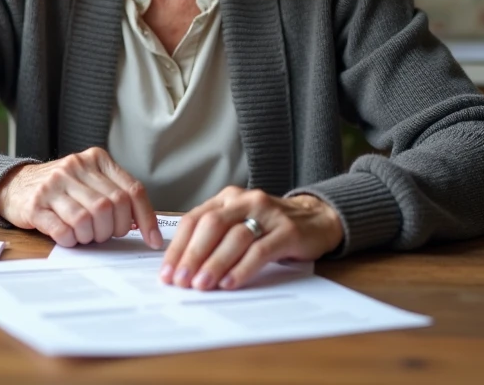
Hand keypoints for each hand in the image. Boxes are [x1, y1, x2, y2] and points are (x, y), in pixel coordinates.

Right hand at [0, 147, 162, 248]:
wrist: (14, 185)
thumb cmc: (60, 188)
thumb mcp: (90, 179)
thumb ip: (114, 192)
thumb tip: (144, 224)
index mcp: (96, 159)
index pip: (132, 189)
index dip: (146, 218)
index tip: (152, 240)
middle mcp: (75, 167)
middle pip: (111, 206)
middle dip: (113, 229)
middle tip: (104, 234)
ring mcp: (53, 185)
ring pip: (88, 219)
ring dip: (91, 236)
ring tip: (84, 235)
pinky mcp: (35, 205)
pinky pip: (63, 230)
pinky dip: (71, 240)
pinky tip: (69, 237)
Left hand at [160, 187, 342, 290]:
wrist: (317, 218)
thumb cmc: (270, 226)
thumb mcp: (239, 223)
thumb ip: (214, 238)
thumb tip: (182, 268)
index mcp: (227, 199)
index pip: (194, 220)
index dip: (178, 247)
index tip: (167, 273)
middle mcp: (245, 200)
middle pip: (210, 226)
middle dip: (191, 255)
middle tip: (180, 281)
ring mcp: (268, 214)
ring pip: (234, 238)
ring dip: (214, 263)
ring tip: (201, 285)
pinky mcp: (288, 231)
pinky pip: (260, 250)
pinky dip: (242, 268)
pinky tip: (230, 283)